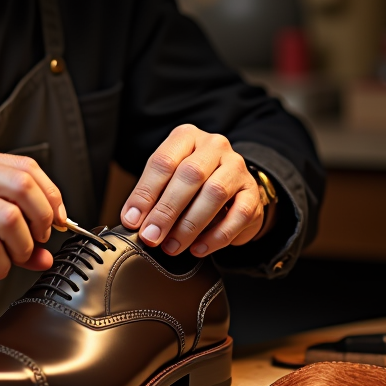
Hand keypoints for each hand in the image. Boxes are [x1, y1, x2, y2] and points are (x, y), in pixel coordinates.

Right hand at [0, 147, 64, 303]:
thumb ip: (18, 235)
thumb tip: (47, 256)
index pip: (29, 168)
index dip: (52, 197)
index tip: (59, 222)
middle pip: (24, 187)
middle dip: (42, 220)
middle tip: (38, 241)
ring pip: (10, 218)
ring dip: (21, 248)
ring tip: (12, 258)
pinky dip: (0, 264)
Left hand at [119, 125, 263, 258]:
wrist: (231, 187)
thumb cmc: (192, 183)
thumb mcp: (167, 179)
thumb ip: (150, 196)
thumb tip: (133, 220)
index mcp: (186, 137)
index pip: (163, 162)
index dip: (146, 193)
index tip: (133, 220)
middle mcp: (214, 146)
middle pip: (190, 175)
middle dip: (167, 211)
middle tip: (152, 236)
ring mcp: (237, 167)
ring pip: (214, 194)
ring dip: (190, 225)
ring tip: (173, 246)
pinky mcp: (253, 192)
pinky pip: (238, 215)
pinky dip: (216, 236)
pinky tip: (199, 248)